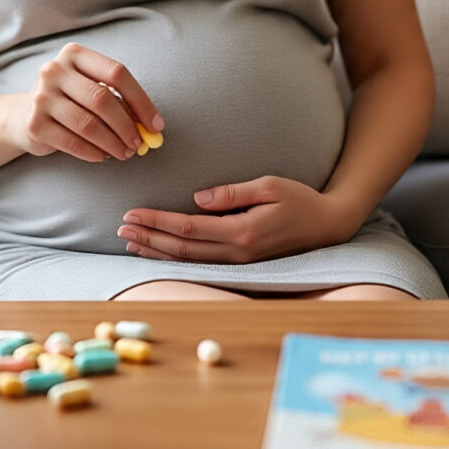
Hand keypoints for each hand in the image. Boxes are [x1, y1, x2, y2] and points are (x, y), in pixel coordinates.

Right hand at [5, 42, 163, 163]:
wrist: (23, 116)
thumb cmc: (69, 100)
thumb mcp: (90, 89)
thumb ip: (118, 101)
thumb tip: (150, 126)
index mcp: (74, 54)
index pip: (116, 73)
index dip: (141, 100)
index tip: (156, 124)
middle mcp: (54, 70)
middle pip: (102, 99)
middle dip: (127, 125)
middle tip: (139, 143)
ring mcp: (41, 96)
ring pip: (88, 124)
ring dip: (112, 143)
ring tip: (124, 153)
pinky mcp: (34, 123)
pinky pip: (72, 142)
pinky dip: (93, 152)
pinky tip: (102, 156)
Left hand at [117, 176, 359, 262]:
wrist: (328, 225)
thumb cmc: (300, 199)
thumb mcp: (269, 185)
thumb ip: (233, 193)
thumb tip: (198, 198)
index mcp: (242, 231)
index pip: (188, 228)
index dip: (157, 221)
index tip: (133, 213)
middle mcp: (237, 252)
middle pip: (182, 248)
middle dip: (148, 237)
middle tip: (120, 227)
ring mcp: (239, 262)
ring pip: (188, 260)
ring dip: (156, 250)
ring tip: (130, 242)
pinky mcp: (241, 263)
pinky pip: (200, 263)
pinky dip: (175, 258)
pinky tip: (158, 252)